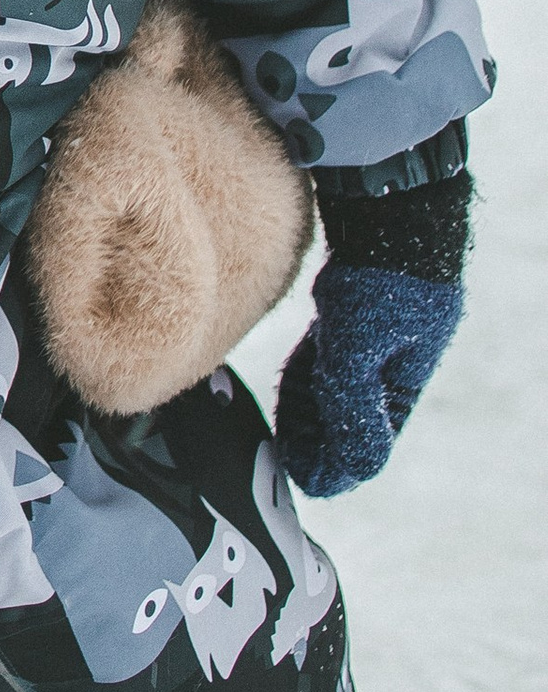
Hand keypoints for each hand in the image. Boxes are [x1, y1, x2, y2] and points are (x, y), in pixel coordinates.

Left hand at [275, 266, 461, 496]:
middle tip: (287, 465)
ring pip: (339, 387)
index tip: (306, 481)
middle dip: (322, 442)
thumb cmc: (378, 283)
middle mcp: (393, 363)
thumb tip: (356, 471)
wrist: (386, 210)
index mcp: (404, 381)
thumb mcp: (360, 352)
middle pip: (353, 416)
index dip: (338, 462)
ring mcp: (373, 337)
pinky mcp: (352, 312)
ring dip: (314, 414)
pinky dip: (314, 379)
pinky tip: (296, 392)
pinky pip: (332, 358)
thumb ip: (353, 410)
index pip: (371, 439)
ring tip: (286, 440)